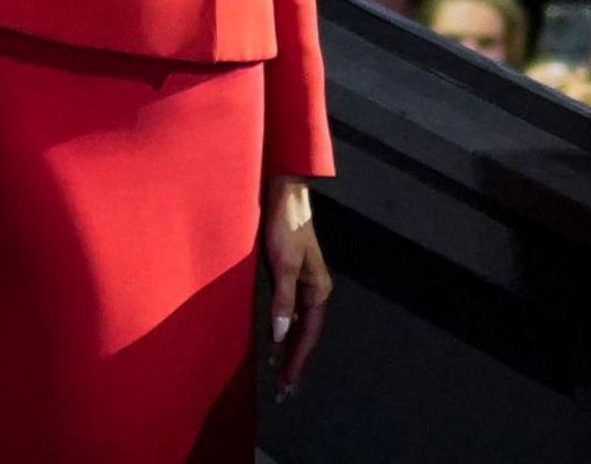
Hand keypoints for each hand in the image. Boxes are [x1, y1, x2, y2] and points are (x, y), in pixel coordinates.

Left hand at [265, 177, 332, 393]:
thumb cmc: (285, 231)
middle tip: (284, 390)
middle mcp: (313, 290)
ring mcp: (302, 285)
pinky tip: (272, 342)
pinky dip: (282, 332)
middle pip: (306, 333)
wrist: (284, 199)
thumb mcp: (283, 266)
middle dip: (296, 361)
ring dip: (289, 349)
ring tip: (278, 373)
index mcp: (318, 289)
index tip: (287, 384)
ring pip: (298, 325)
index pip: (309, 333)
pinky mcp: (290, 278)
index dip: (297, 360)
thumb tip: (282, 336)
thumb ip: (282, 301)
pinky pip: (289, 314)